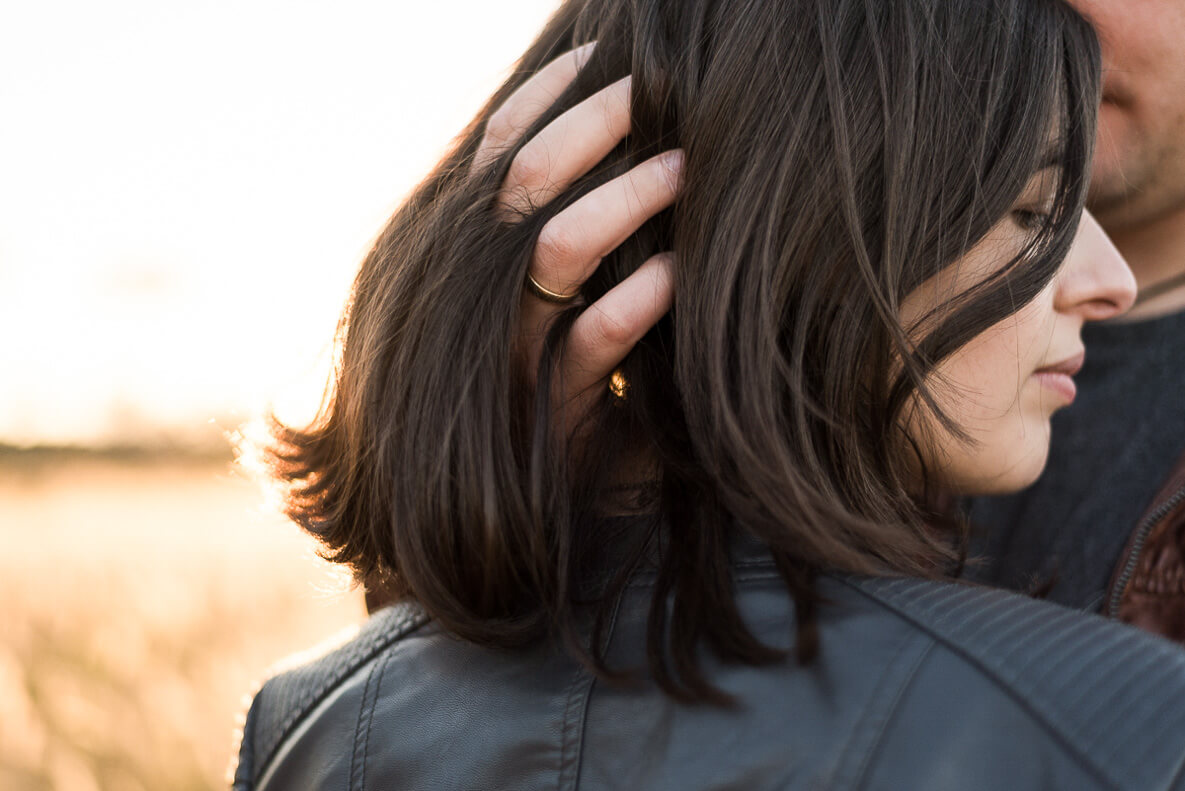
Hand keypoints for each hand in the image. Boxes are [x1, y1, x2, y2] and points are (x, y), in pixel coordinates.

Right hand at [473, 44, 680, 422]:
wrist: (560, 524)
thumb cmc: (589, 403)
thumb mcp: (572, 317)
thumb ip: (583, 249)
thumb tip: (632, 157)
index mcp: (488, 270)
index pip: (498, 158)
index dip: (542, 100)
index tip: (599, 53)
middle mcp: (494, 304)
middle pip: (520, 187)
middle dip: (589, 126)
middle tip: (655, 87)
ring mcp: (520, 358)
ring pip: (552, 254)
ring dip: (622, 200)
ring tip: (687, 164)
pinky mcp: (556, 418)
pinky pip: (586, 348)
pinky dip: (632, 305)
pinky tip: (677, 274)